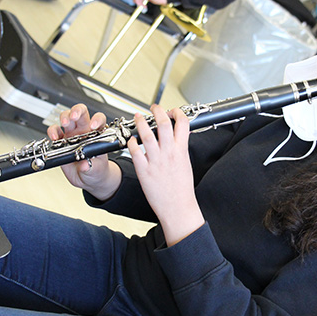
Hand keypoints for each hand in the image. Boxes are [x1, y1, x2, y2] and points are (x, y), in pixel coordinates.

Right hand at [47, 104, 120, 199]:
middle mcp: (84, 131)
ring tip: (64, 123)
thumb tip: (85, 165)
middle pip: (81, 112)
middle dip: (77, 111)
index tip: (93, 126)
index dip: (97, 120)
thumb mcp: (97, 169)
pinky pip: (55, 131)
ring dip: (64, 117)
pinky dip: (52, 131)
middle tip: (74, 117)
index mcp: (96, 134)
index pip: (99, 120)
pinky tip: (54, 137)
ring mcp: (72, 135)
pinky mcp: (61, 141)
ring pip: (67, 118)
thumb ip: (91, 166)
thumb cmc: (96, 169)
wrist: (86, 178)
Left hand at [127, 105, 203, 245]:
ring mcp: (155, 161)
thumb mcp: (186, 164)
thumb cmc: (182, 189)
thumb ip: (180, 149)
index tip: (172, 111)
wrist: (178, 208)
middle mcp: (168, 153)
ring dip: (141, 122)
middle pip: (163, 123)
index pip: (182, 123)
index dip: (177, 113)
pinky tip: (131, 140)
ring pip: (146, 134)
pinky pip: (134, 151)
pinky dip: (131, 142)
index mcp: (181, 151)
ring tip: (138, 117)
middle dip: (158, 111)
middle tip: (154, 108)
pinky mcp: (144, 170)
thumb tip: (177, 137)